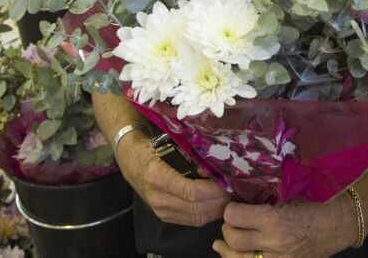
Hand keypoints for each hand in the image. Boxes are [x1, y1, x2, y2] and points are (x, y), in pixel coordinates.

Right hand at [116, 134, 230, 226]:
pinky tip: (219, 204)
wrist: (132, 162)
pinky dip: (209, 214)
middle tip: (235, 190)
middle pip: (197, 208)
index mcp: (158, 178)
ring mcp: (161, 211)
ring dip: (217, 210)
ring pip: (197, 218)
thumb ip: (193, 156)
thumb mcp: (171, 146)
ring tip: (231, 197)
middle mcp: (158, 198)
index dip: (214, 189)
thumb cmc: (154, 150)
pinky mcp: (165, 217)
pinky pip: (192, 220)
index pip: (192, 192)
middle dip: (220, 201)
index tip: (228, 181)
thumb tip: (217, 165)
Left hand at [212, 196, 356, 257]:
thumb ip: (267, 194)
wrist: (342, 223)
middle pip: (233, 239)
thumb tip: (243, 190)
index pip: (234, 216)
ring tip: (222, 242)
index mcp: (274, 219)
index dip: (231, 209)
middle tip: (233, 220)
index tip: (234, 205)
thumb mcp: (291, 191)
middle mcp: (273, 242)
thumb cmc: (319, 201)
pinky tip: (234, 254)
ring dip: (228, 248)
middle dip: (228, 228)